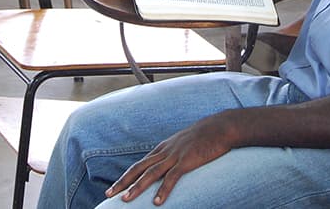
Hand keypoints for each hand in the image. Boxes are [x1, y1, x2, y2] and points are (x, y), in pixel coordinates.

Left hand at [106, 115, 234, 204]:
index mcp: (163, 148)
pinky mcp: (187, 161)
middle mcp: (164, 151)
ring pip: (150, 173)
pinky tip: (157, 202)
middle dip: (123, 182)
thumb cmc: (205, 136)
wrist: (220, 127)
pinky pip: (172, 178)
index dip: (126, 176)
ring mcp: (175, 156)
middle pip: (139, 168)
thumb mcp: (185, 143)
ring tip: (125, 200)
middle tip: (109, 194)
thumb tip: (170, 164)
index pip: (140, 164)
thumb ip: (175, 153)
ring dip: (137, 187)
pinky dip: (163, 190)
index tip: (115, 186)